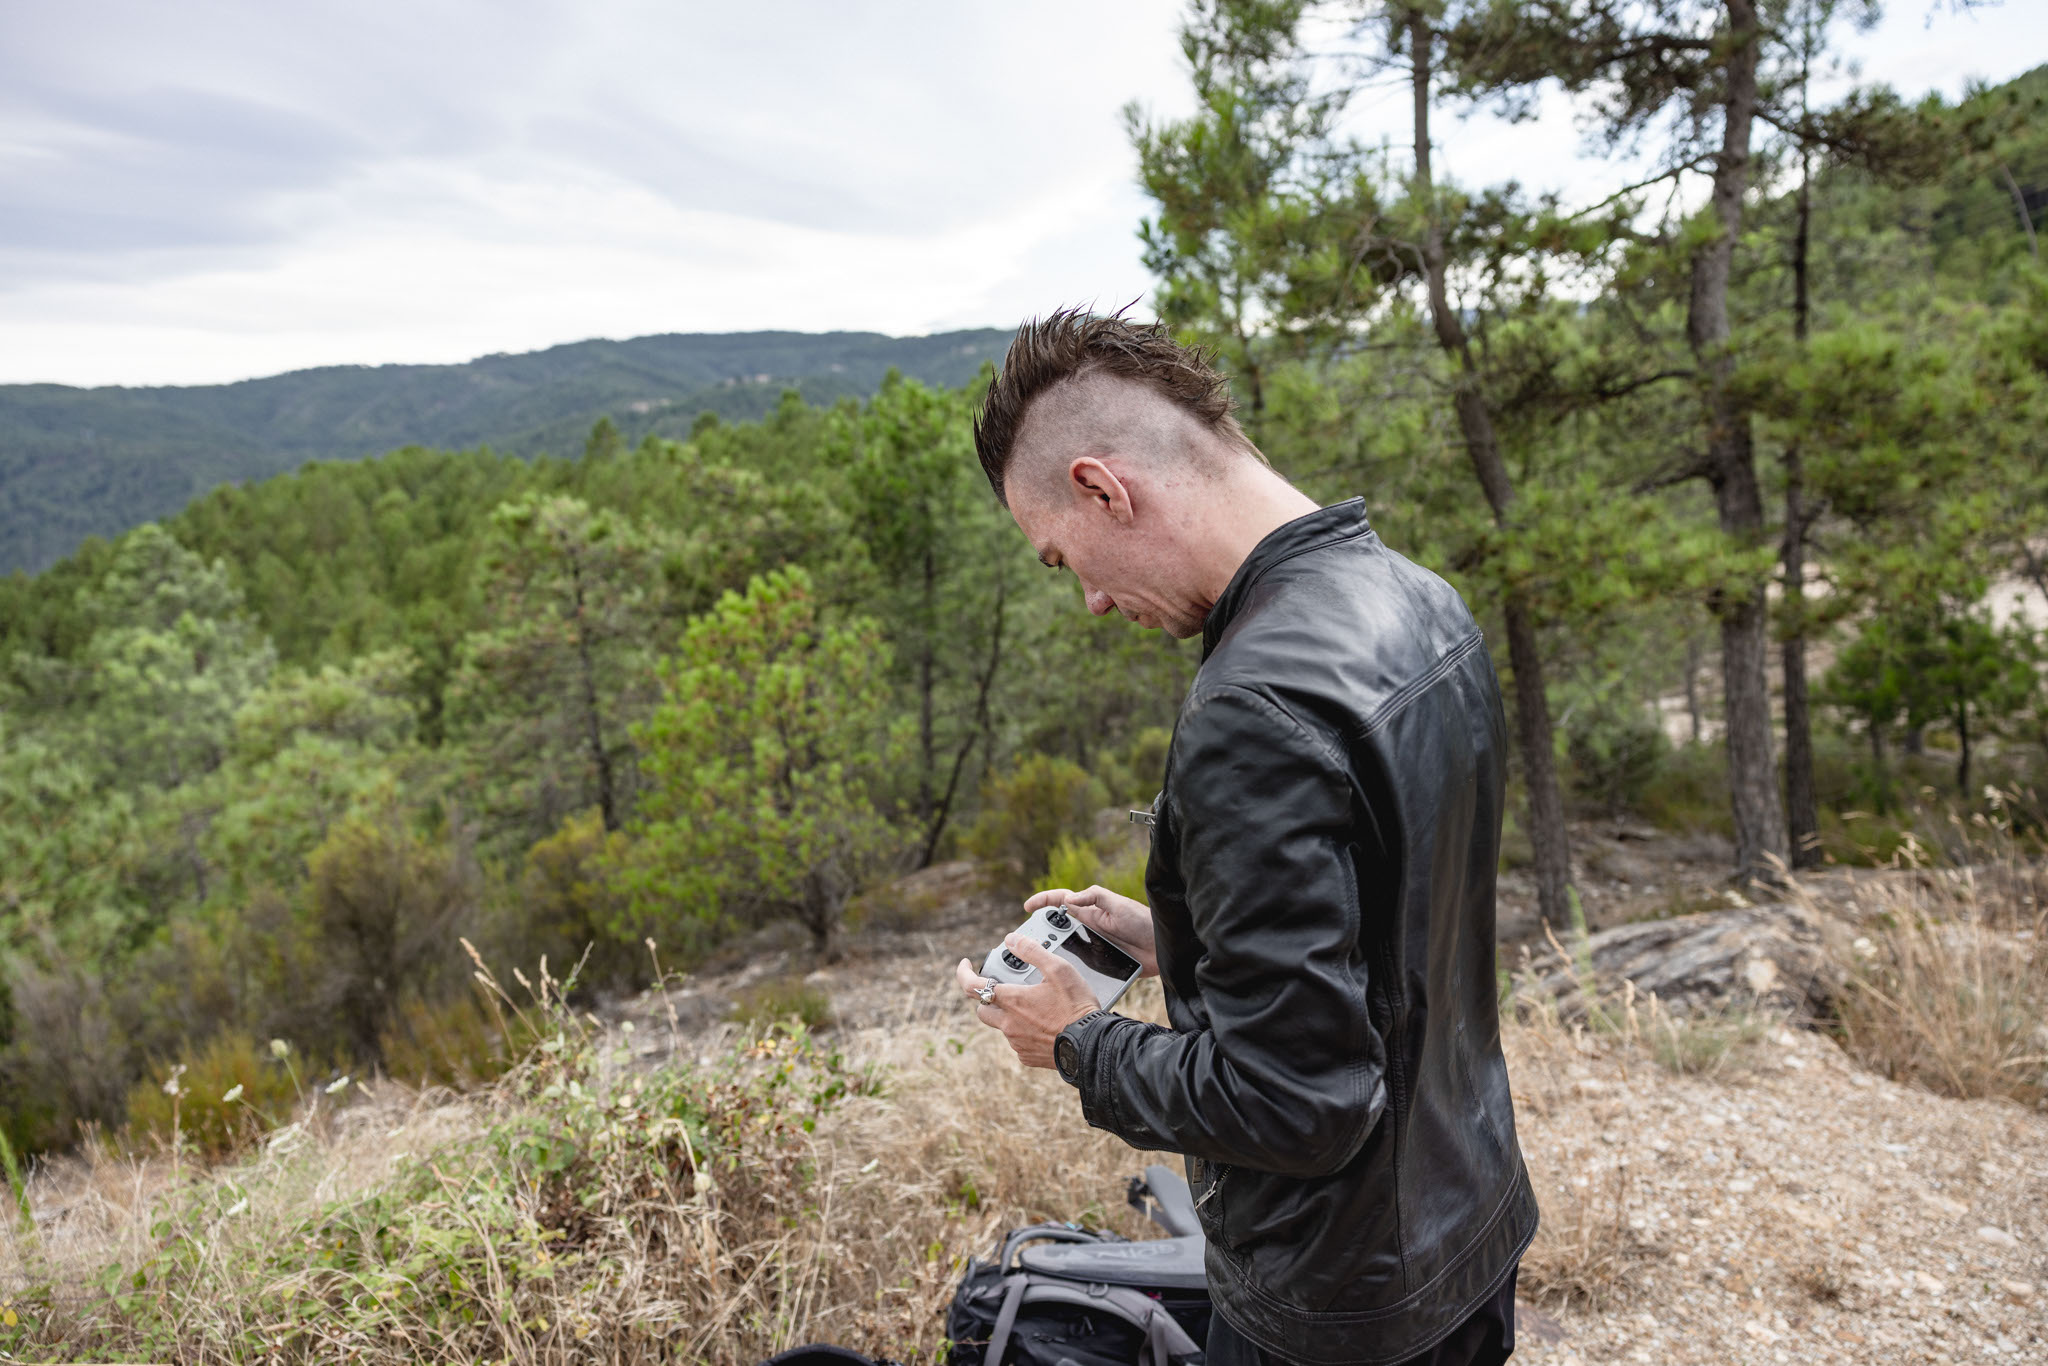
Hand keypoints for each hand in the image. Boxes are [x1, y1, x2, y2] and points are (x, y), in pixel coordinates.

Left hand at [954, 933, 1100, 1069]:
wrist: (1091, 1044)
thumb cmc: (1076, 1007)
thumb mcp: (1058, 969)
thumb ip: (1032, 951)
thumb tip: (1011, 939)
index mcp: (1012, 1000)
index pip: (972, 986)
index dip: (963, 973)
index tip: (966, 965)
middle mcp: (1009, 1024)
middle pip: (983, 1009)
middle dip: (987, 997)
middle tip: (1004, 989)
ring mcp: (1017, 1042)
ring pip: (1002, 1026)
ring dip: (1010, 1015)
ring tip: (1035, 1006)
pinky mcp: (1028, 1057)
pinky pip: (1017, 1042)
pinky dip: (1024, 1031)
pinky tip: (1043, 1025)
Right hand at [1024, 884, 1158, 978]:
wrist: (1164, 948)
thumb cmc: (1143, 921)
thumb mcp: (1118, 905)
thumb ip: (1094, 898)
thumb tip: (1068, 900)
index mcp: (1090, 911)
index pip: (1061, 902)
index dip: (1043, 901)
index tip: (1027, 907)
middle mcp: (1089, 928)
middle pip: (1057, 928)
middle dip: (1041, 933)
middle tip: (1027, 942)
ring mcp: (1094, 947)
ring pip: (1065, 949)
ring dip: (1052, 953)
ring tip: (1038, 962)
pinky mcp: (1101, 964)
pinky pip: (1080, 967)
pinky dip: (1069, 971)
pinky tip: (1060, 978)